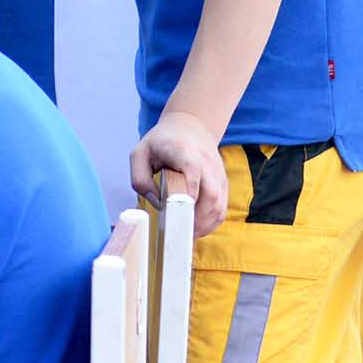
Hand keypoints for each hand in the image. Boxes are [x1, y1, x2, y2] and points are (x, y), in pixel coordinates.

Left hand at [131, 110, 222, 232]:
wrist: (191, 126)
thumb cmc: (161, 142)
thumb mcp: (139, 153)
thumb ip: (140, 179)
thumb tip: (156, 203)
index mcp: (185, 153)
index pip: (193, 174)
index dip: (188, 197)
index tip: (175, 215)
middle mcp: (206, 163)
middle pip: (211, 196)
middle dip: (196, 220)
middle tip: (178, 235)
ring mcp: (218, 174)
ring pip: (219, 206)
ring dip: (205, 225)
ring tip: (186, 235)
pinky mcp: (223, 183)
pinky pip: (221, 208)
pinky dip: (211, 223)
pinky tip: (196, 229)